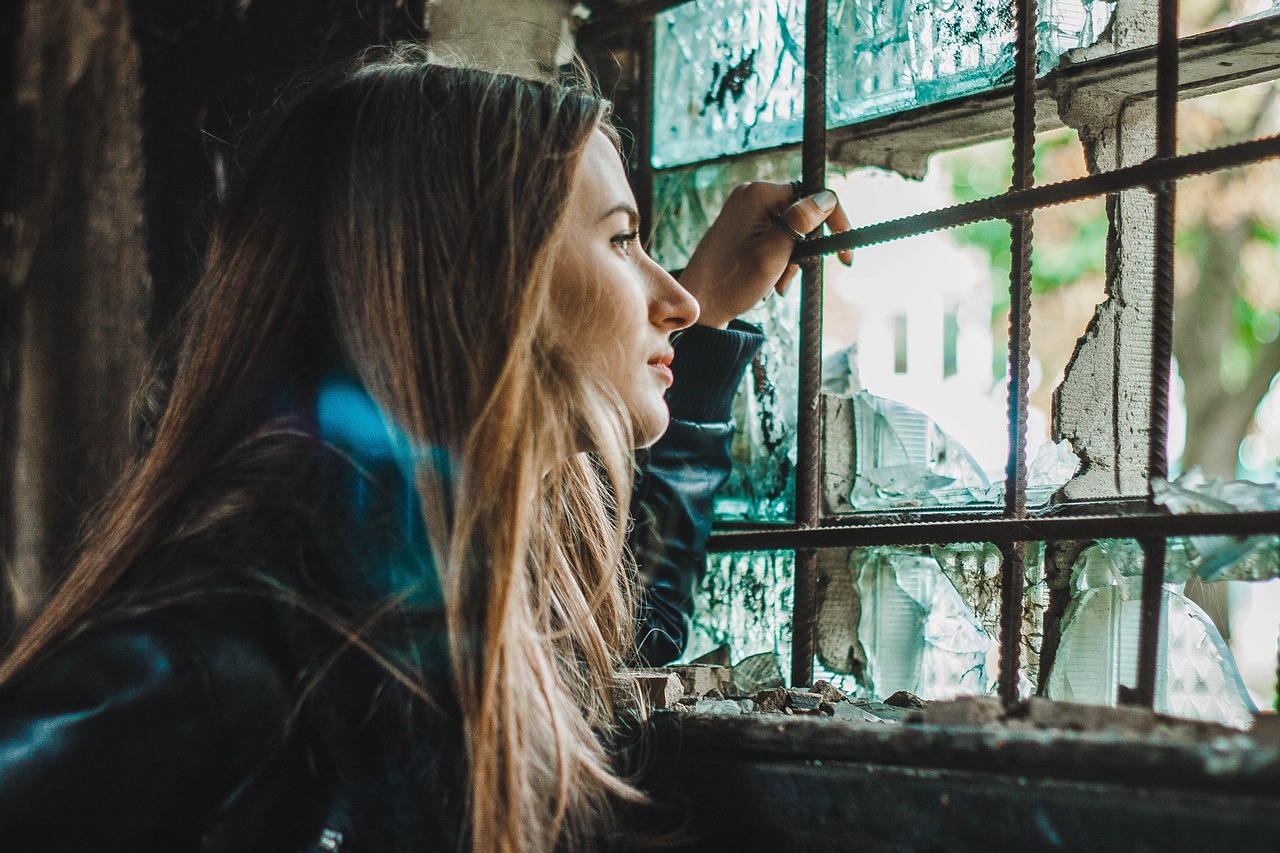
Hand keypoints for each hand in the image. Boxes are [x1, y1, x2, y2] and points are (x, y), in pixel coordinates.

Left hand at [676, 182, 851, 328]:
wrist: (700, 306)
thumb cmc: (732, 282)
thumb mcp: (774, 253)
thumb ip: (801, 223)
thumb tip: (827, 197)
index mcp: (759, 194)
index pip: (813, 195)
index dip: (834, 223)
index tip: (844, 256)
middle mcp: (751, 194)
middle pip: (802, 214)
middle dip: (804, 248)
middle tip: (790, 275)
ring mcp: (744, 210)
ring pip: (790, 229)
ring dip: (791, 259)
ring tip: (776, 283)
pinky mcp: (741, 226)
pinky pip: (774, 237)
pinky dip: (778, 259)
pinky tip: (768, 280)